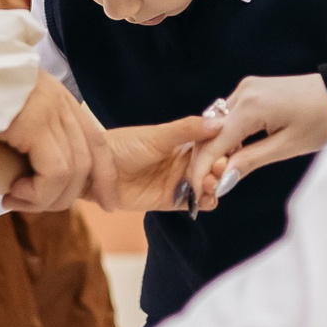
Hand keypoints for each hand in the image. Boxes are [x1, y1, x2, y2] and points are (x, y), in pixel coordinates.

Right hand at [0, 71, 115, 213]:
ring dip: (45, 198)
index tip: (106, 202)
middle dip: (68, 196)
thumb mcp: (4, 111)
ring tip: (14, 198)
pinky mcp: (35, 123)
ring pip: (72, 172)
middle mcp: (60, 102)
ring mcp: (50, 110)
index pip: (97, 141)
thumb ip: (26, 131)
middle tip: (29, 203)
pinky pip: (54, 173)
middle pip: (88, 162)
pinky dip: (38, 192)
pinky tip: (12, 191)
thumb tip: (29, 168)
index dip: (104, 176)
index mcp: (57, 98)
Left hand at [104, 116, 218, 213]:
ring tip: (210, 184)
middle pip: (214, 166)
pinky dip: (205, 202)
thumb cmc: (122, 146)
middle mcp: (184, 161)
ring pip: (208, 185)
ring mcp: (179, 181)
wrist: (97, 171)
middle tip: (218, 170)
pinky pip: (195, 203)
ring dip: (215, 185)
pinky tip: (205, 198)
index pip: (213, 143)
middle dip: (221, 168)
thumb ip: (188, 129)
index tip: (230, 148)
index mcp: (183, 141)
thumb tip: (219, 122)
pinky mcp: (171, 201)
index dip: (224, 147)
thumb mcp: (157, 135)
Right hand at [184, 73, 326, 206]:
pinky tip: (235, 153)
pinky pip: (230, 116)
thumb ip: (250, 161)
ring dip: (216, 149)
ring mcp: (247, 88)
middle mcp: (243, 92)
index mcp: (250, 106)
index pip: (213, 143)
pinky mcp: (253, 89)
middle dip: (205, 161)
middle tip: (209, 188)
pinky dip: (228, 136)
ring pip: (217, 124)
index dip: (202, 170)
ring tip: (223, 174)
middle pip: (210, 133)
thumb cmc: (323, 119)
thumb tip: (222, 180)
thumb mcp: (287, 147)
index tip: (197, 193)